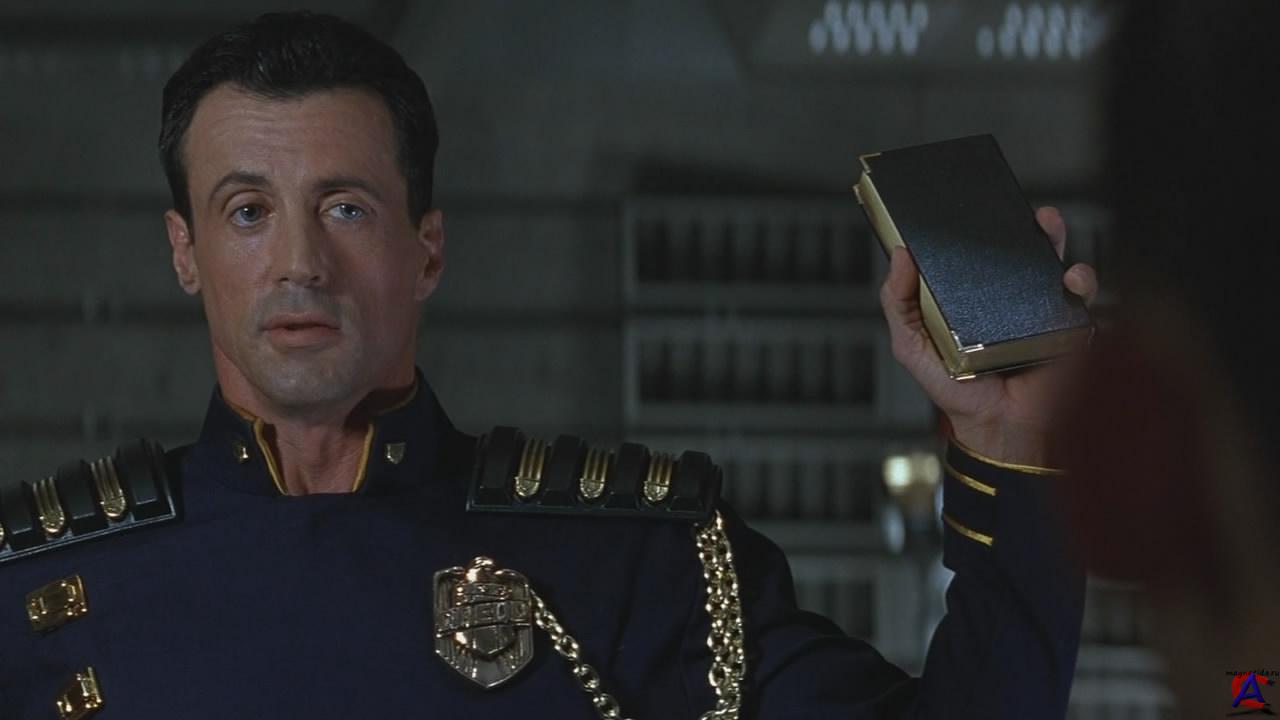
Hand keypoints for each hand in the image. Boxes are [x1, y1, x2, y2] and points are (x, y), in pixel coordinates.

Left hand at [878, 206, 1097, 465]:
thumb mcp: (911, 345)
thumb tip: (899, 254)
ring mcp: (1038, 309)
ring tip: (1046, 224)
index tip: (968, 200)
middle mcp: (1006, 298)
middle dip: (1021, 222)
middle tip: (1016, 204)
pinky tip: (1068, 280)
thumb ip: (899, 303)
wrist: (997, 428)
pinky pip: (1080, 295)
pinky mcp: (1066, 326)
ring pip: (1051, 262)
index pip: (973, 254)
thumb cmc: (954, 389)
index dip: (973, 227)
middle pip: (1017, 250)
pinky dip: (1079, 281)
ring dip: (1053, 239)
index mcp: (968, 298)